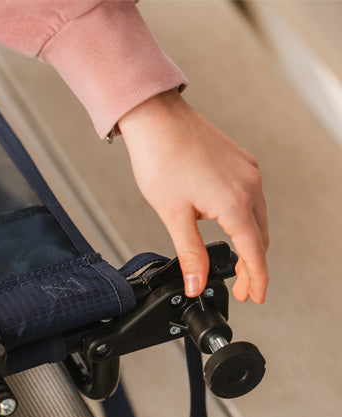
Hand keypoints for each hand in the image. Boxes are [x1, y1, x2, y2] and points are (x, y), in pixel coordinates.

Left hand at [118, 90, 268, 303]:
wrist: (156, 120)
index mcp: (235, 202)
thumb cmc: (161, 160)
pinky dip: (246, 221)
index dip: (256, 278)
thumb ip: (189, 254)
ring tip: (235, 266)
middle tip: (242, 289)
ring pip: (257, 219)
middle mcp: (249, 185)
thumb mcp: (173, 216)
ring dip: (250, 245)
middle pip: (259, 237)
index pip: (253, 252)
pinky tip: (231, 230)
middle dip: (252, 267)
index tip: (256, 297)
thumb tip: (196, 283)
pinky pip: (251, 199)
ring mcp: (247, 172)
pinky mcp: (240, 163)